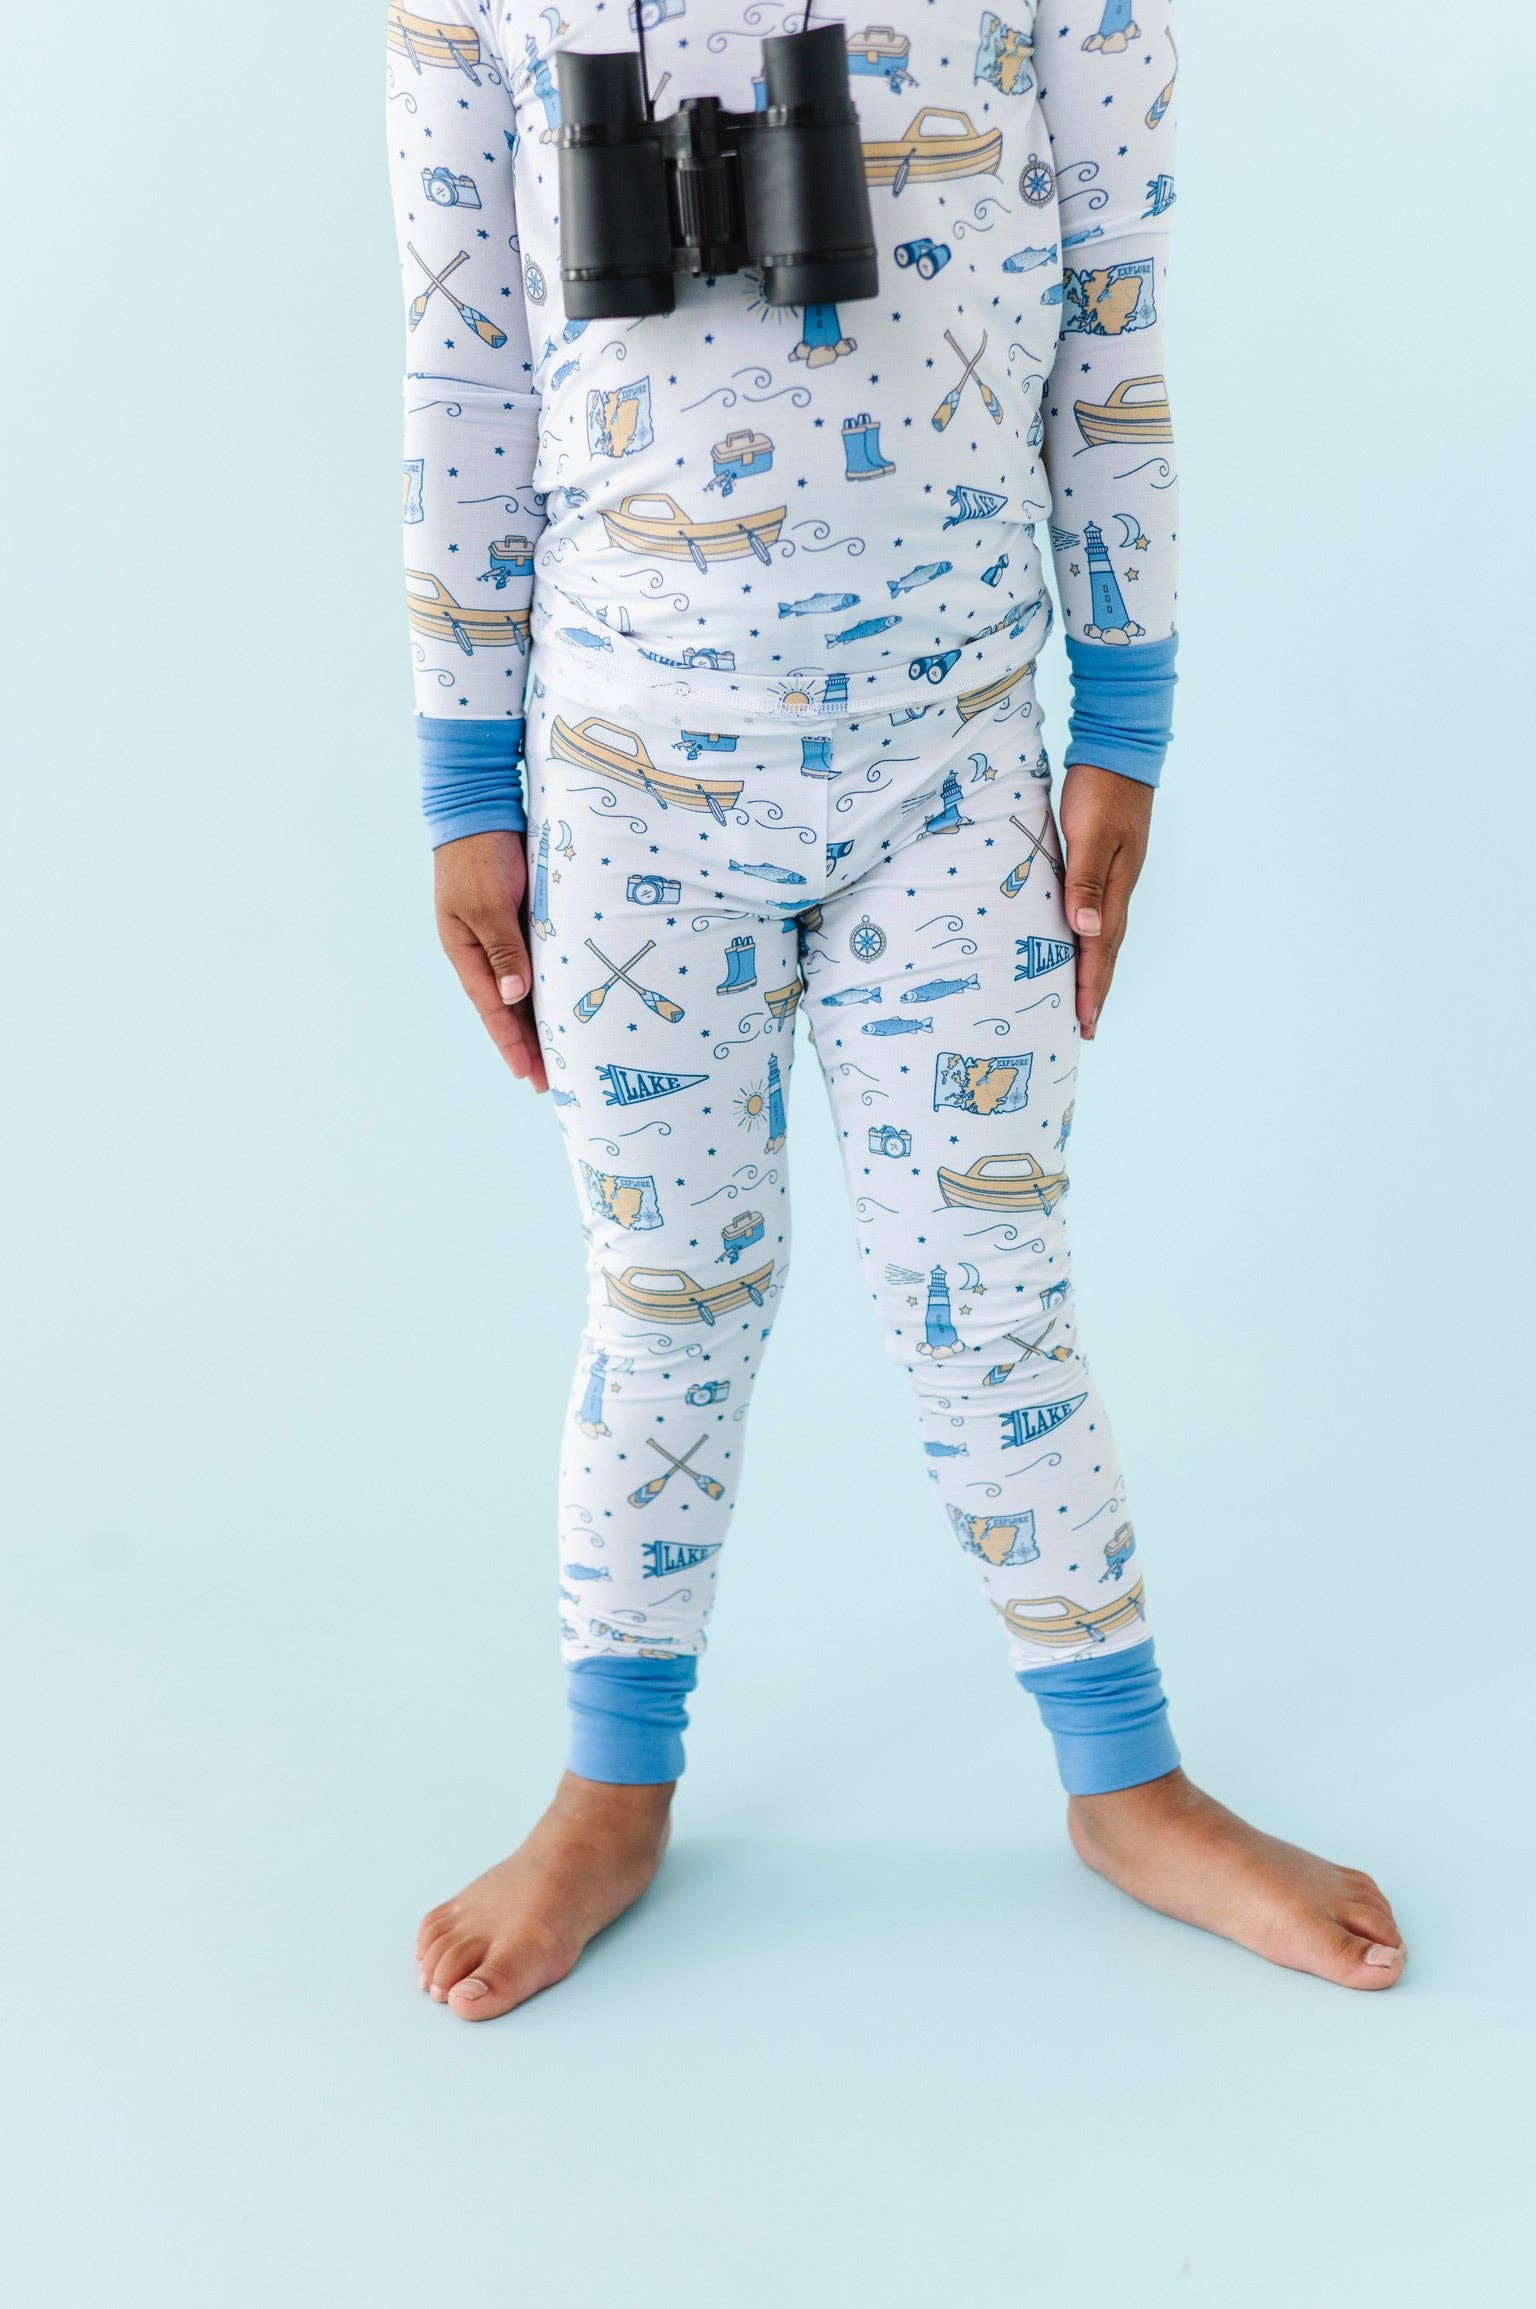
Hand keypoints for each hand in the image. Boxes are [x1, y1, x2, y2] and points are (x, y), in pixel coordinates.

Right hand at [433, 829, 547, 1090]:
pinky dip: (545, 987)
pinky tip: (561, 1004)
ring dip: (537, 1020)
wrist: (478, 808)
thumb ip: (503, 949)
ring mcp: (499, 936)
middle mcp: (482, 950)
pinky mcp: (517, 920)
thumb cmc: (480, 855)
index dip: (511, 1043)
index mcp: (465, 950)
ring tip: (559, 1053)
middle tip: (550, 1081)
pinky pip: (533, 963)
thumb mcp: (489, 903)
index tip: (529, 1076)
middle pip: (506, 1007)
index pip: (492, 1008)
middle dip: (527, 1043)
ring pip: (520, 988)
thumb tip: (512, 997)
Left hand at [1057, 761, 1154, 1040]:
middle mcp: (1118, 891)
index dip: (1090, 988)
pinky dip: (1091, 943)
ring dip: (1096, 972)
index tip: (1084, 1023)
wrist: (1119, 753)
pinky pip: (1098, 918)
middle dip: (1096, 992)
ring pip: (1104, 938)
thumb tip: (1086, 932)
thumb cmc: (1100, 791)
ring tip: (1085, 1002)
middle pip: (1107, 953)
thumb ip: (1085, 882)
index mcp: (1114, 889)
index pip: (1100, 950)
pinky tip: (1081, 948)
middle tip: (1086, 1030)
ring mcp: (1115, 880)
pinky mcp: (1106, 867)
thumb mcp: (1088, 835)